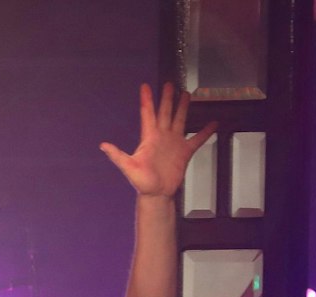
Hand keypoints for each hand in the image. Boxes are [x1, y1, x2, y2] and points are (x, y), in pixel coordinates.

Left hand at [100, 83, 216, 198]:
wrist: (157, 194)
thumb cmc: (142, 183)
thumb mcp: (128, 168)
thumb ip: (117, 155)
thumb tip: (103, 145)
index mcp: (149, 137)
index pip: (147, 113)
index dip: (146, 99)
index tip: (145, 86)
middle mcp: (162, 137)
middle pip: (165, 112)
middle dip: (167, 98)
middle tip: (169, 84)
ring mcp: (174, 143)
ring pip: (179, 120)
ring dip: (182, 108)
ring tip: (186, 94)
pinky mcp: (184, 152)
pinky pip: (197, 139)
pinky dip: (205, 132)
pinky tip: (213, 123)